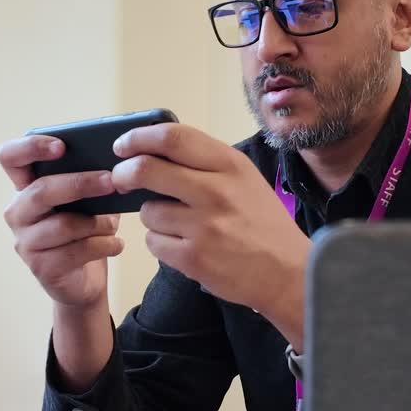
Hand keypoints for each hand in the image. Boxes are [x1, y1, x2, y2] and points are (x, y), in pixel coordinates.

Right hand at [0, 135, 124, 307]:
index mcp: (26, 187)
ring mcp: (25, 242)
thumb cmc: (86, 231)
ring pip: (63, 224)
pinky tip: (116, 245)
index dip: (30, 147)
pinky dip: (104, 245)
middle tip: (112, 181)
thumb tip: (117, 164)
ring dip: (98, 223)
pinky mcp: (41, 267)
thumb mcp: (89, 201)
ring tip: (113, 225)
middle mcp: (18, 212)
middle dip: (81, 183)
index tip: (61, 146)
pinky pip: (76, 251)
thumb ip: (93, 180)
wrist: (84, 280)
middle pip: (41, 190)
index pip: (10, 157)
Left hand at [109, 124, 309, 319]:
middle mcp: (216, 190)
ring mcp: (204, 225)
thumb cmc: (263, 224)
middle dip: (123, 173)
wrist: (290, 273)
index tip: (123, 145)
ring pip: (148, 211)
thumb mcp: (244, 180)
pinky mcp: (194, 258)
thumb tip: (155, 150)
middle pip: (146, 169)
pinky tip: (184, 246)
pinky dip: (161, 244)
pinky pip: (154, 242)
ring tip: (179, 225)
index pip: (173, 137)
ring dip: (153, 217)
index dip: (139, 138)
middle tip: (120, 179)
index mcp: (230, 164)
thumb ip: (206, 163)